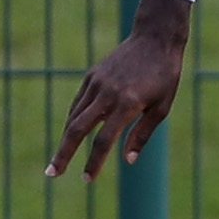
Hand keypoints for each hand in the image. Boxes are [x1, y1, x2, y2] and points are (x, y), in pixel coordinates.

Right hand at [48, 0, 192, 180]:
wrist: (155, 39)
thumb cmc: (165, 76)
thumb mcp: (162, 107)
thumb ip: (142, 134)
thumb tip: (127, 160)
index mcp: (128, 104)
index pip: (104, 140)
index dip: (94, 162)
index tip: (87, 179)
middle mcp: (107, 94)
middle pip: (76, 130)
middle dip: (63, 154)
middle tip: (52, 174)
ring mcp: (96, 83)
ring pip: (74, 116)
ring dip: (66, 139)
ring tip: (61, 158)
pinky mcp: (91, 76)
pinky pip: (78, 103)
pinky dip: (73, 119)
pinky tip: (72, 132)